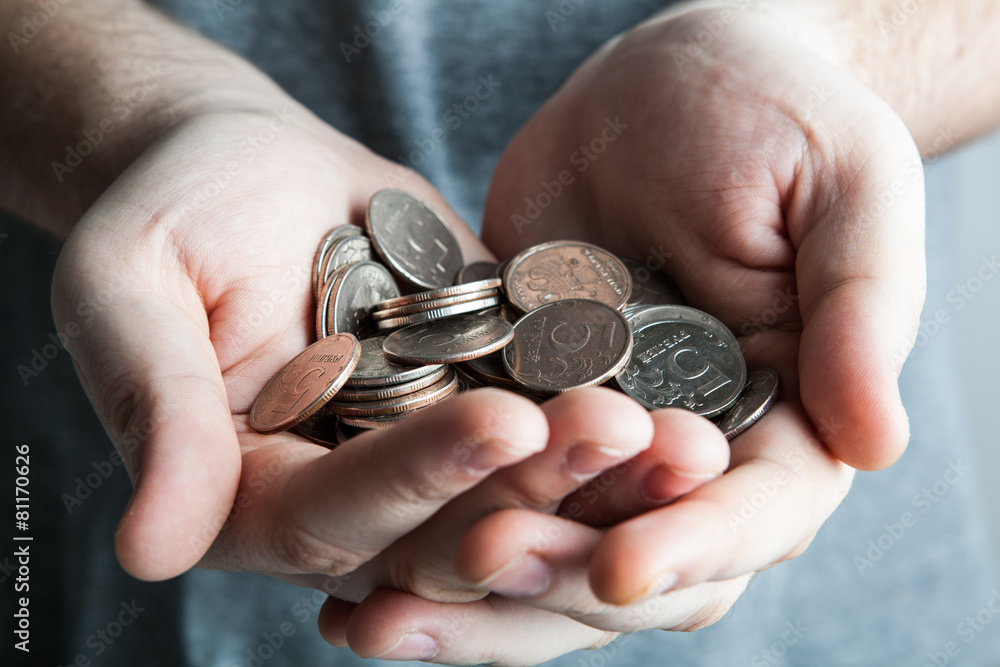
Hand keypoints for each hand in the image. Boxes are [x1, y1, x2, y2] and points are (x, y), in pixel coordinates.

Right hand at [50, 88, 725, 611]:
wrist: (246, 166)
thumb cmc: (170, 211)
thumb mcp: (131, 287)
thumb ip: (154, 408)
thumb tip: (149, 547)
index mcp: (248, 498)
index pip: (336, 515)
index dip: (419, 477)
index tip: (503, 423)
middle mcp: (348, 501)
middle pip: (448, 527)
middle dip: (540, 489)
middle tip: (631, 438)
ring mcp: (422, 459)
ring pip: (515, 493)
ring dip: (599, 474)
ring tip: (684, 438)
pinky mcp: (480, 404)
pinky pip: (548, 426)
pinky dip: (608, 419)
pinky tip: (681, 403)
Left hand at [325, 5, 922, 662]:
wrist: (666, 78)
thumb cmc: (775, 113)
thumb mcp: (844, 188)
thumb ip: (859, 312)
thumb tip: (878, 443)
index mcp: (786, 424)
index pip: (751, 519)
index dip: (690, 547)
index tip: (620, 564)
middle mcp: (691, 457)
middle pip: (633, 559)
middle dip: (557, 576)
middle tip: (477, 563)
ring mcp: (594, 443)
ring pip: (541, 546)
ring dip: (467, 587)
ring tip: (376, 614)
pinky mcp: (515, 409)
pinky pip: (468, 487)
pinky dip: (415, 531)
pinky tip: (344, 580)